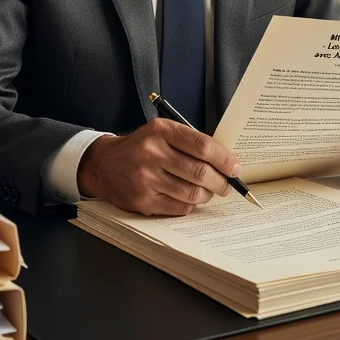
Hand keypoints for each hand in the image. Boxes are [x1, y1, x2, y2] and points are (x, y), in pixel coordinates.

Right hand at [77, 118, 240, 215]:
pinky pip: (179, 207)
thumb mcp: (161, 132)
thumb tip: (224, 160)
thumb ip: (189, 141)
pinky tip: (190, 198)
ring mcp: (146, 179)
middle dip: (221, 181)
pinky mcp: (143, 200)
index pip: (202, 146)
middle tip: (228, 184)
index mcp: (160, 131)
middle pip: (200, 172)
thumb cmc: (140, 147)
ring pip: (192, 193)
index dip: (224, 159)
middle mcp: (152, 153)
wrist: (103, 164)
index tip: (235, 167)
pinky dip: (191, 204)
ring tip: (210, 191)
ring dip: (208, 194)